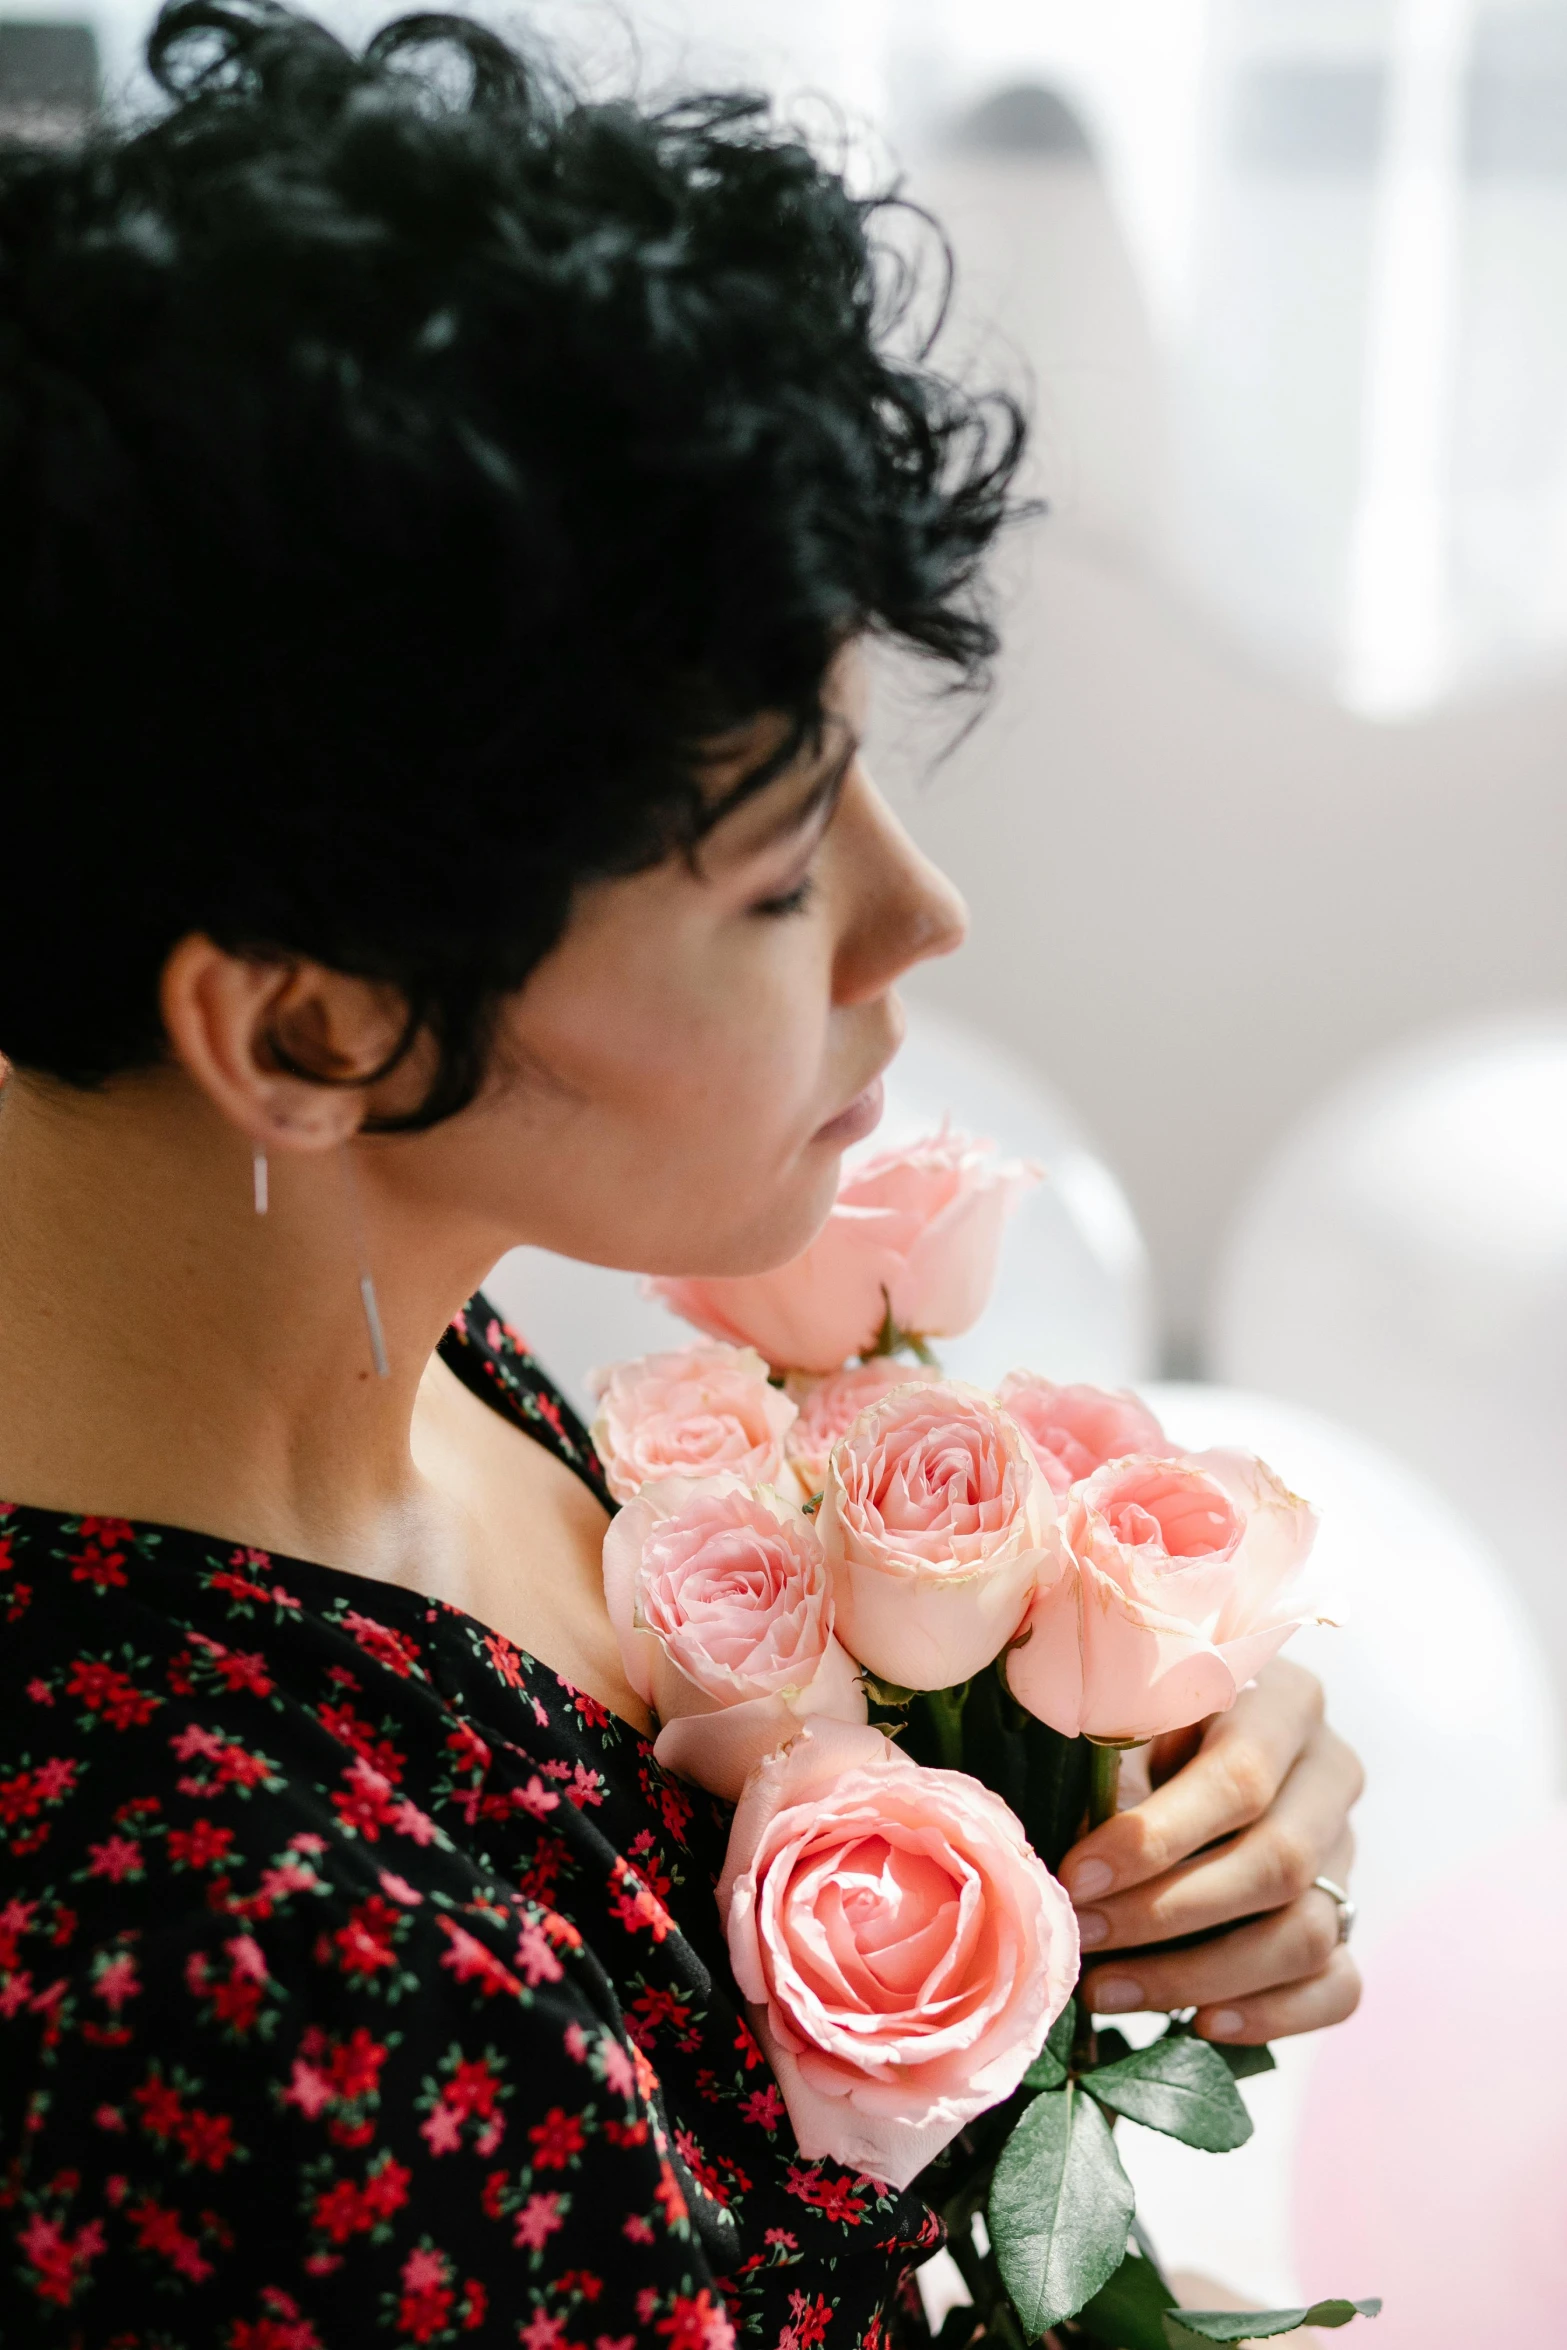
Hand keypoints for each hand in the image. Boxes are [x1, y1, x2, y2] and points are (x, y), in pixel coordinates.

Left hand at [1058, 1659, 1362, 2042]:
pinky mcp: (1349, 1918)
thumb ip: (1112, 1771)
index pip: (1239, 1781)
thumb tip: (1075, 1870)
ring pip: (1307, 1934)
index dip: (1156, 1838)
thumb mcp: (1124, 1714)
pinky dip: (1273, 2015)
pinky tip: (1200, 2023)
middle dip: (1167, 1914)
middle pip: (1279, 1864)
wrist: (1187, 1736)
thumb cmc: (1141, 1716)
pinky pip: (1337, 1986)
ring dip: (1201, 1975)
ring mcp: (1347, 1851)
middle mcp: (1330, 1774)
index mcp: (1284, 1702)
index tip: (1076, 1877)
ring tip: (1109, 1990)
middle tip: (1084, 1940)